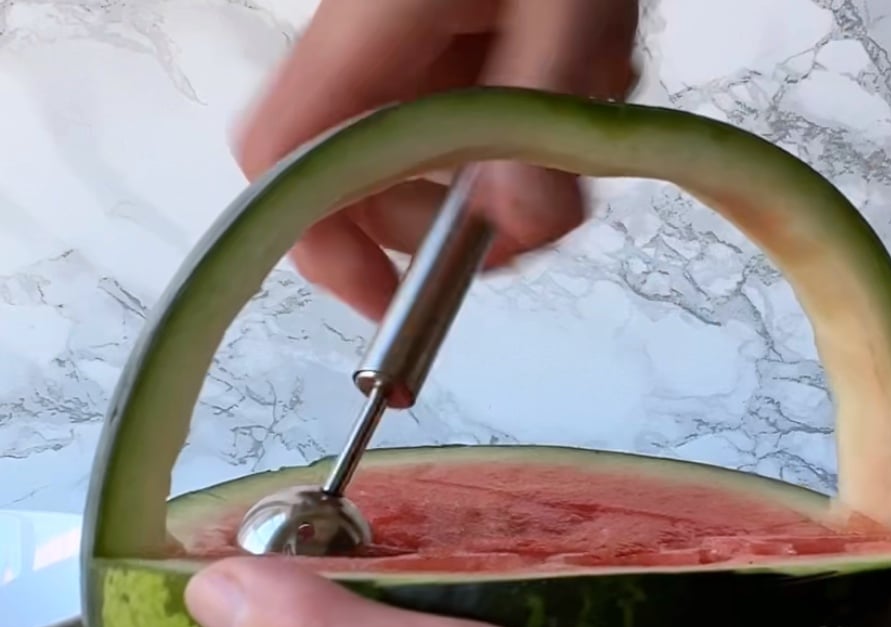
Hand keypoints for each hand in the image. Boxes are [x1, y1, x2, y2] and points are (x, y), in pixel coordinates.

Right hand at [234, 0, 639, 319]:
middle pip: (362, 194)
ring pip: (425, 177)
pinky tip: (571, 83)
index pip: (289, 167)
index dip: (324, 251)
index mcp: (366, 32)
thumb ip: (540, 121)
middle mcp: (368, 53)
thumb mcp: (570, 9)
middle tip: (540, 202)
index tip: (393, 306)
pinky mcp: (444, 62)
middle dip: (451, 226)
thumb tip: (514, 231)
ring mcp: (405, 60)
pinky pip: (469, 142)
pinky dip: (526, 143)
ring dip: (506, 181)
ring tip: (574, 108)